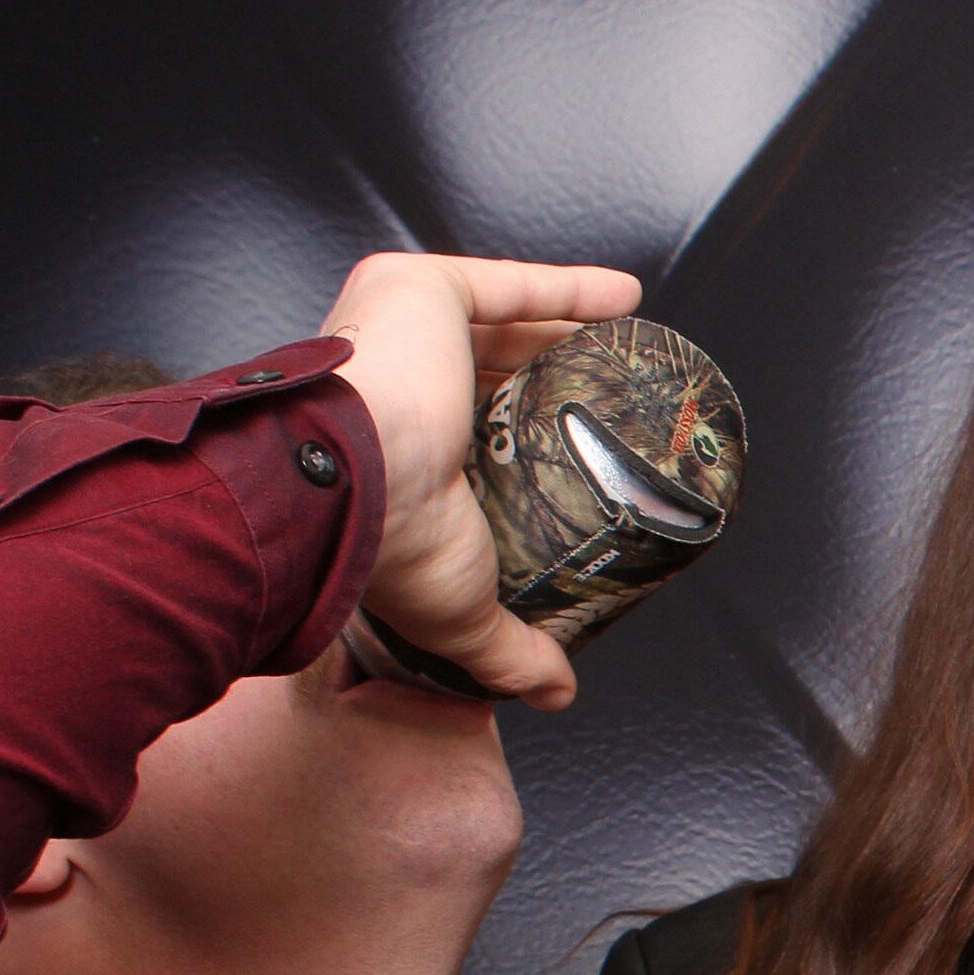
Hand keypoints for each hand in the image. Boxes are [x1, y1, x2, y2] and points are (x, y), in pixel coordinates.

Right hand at [313, 251, 640, 705]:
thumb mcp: (461, 609)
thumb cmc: (383, 543)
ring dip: (566, 334)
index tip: (577, 454)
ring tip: (628, 351)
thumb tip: (556, 691)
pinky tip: (627, 300)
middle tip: (614, 403)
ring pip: (501, 324)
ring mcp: (399, 333)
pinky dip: (570, 289)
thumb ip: (508, 648)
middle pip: (490, 376)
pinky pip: (507, 283)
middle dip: (551, 383)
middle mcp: (388, 385)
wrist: (345, 481)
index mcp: (389, 454)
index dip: (522, 441)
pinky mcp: (415, 290)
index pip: (467, 439)